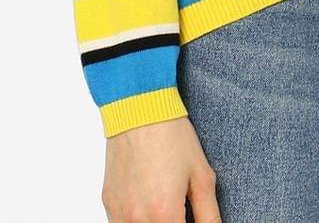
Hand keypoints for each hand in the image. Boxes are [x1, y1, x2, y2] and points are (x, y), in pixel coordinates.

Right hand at [102, 115, 220, 221]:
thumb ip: (209, 215)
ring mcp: (119, 213)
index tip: (190, 218)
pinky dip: (137, 220)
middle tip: (180, 210)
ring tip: (164, 203)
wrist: (139, 107)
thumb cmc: (172, 136)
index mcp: (164, 214)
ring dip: (154, 222)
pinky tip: (148, 202)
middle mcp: (137, 219)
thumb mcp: (201, 175)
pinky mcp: (108, 204)